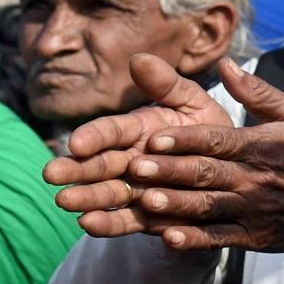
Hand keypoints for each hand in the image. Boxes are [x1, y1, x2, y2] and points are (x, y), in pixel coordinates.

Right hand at [42, 53, 233, 236]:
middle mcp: (131, 160)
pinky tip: (87, 225)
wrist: (233, 173)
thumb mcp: (194, 103)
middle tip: (50, 174)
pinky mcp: (149, 218)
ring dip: (85, 197)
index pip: (111, 131)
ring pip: (107, 193)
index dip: (94, 136)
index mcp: (138, 130)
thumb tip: (139, 58)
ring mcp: (138, 190)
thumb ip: (167, 85)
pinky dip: (108, 224)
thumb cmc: (210, 131)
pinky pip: (126, 221)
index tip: (76, 143)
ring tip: (63, 202)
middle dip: (76, 169)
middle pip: (100, 164)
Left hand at [122, 57, 283, 253]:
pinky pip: (219, 238)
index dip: (184, 140)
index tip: (153, 137)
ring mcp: (252, 210)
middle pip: (206, 174)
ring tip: (145, 202)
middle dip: (169, 171)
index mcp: (259, 146)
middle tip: (135, 168)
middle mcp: (253, 179)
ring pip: (207, 207)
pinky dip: (194, 240)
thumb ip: (256, 91)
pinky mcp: (252, 236)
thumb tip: (225, 64)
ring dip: (175, 205)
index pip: (217, 141)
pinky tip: (168, 238)